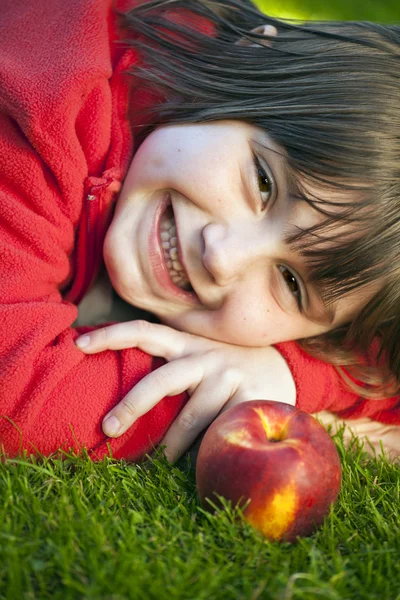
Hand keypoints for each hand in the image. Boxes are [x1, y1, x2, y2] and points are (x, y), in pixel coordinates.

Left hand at [75, 320, 295, 461]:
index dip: (112, 334)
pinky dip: (204, 452)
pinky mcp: (251, 399)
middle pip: (161, 381)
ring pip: (190, 419)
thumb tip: (124, 383)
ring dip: (170, 447)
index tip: (79, 343)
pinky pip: (220, 433)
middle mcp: (207, 355)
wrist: (286, 368)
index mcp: (188, 343)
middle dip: (131, 406)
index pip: (146, 331)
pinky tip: (197, 466)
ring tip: (156, 465)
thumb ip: (171, 360)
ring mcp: (230, 377)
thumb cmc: (229, 365)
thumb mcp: (200, 354)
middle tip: (107, 430)